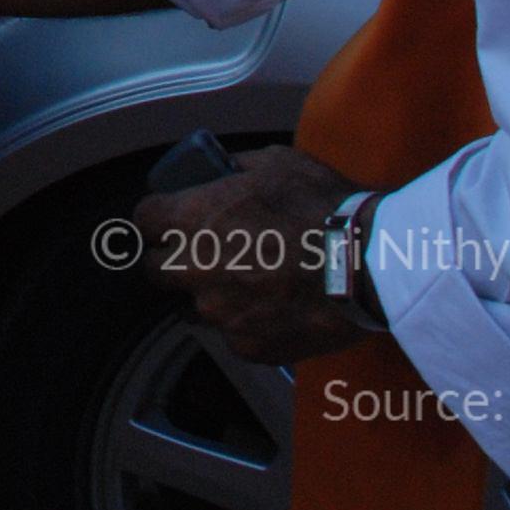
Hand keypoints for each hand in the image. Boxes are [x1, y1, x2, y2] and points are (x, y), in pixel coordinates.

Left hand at [129, 143, 371, 367]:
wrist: (366, 266)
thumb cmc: (322, 208)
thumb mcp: (276, 163)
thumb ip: (236, 168)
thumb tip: (224, 170)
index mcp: (192, 219)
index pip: (143, 220)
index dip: (159, 219)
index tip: (172, 220)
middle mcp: (194, 270)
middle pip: (157, 269)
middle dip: (175, 260)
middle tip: (208, 253)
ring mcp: (219, 313)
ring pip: (198, 306)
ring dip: (216, 294)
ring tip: (255, 283)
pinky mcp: (247, 346)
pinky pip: (236, 334)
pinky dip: (251, 324)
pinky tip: (279, 308)